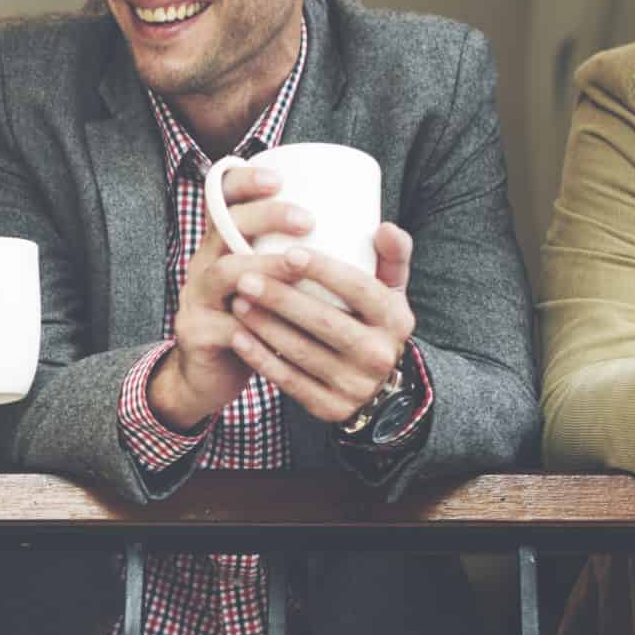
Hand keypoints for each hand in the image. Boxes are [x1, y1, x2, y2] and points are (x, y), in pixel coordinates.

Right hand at [147, 166, 316, 429]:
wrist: (211, 377)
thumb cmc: (265, 325)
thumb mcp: (287, 288)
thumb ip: (334, 261)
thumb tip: (386, 230)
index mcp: (225, 245)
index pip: (223, 199)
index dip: (244, 182)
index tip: (278, 178)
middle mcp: (205, 264)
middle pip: (223, 227)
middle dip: (264, 217)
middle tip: (307, 220)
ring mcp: (197, 298)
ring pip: (223, 273)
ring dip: (262, 266)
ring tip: (297, 265)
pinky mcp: (196, 334)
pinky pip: (223, 326)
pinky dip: (252, 324)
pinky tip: (278, 324)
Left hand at [226, 223, 416, 422]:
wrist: (379, 388)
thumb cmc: (373, 322)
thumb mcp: (392, 291)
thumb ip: (392, 255)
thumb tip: (383, 226)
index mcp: (397, 319)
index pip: (359, 289)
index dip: (323, 271)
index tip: (287, 252)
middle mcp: (380, 355)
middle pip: (325, 321)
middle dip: (281, 298)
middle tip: (244, 277)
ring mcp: (356, 386)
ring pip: (302, 352)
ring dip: (265, 325)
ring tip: (237, 300)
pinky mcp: (330, 408)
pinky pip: (290, 381)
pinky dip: (262, 358)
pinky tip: (239, 336)